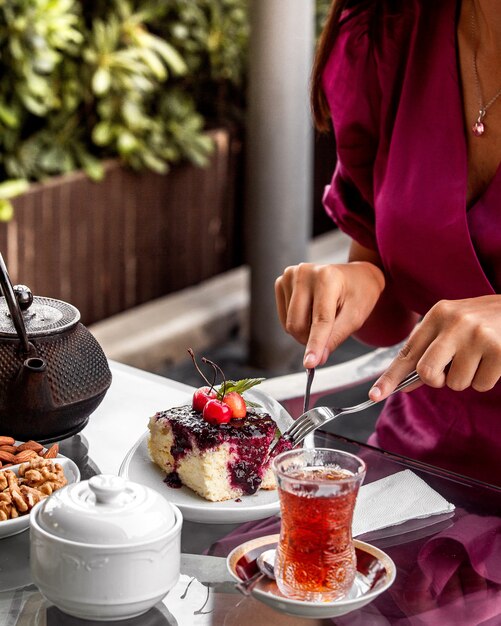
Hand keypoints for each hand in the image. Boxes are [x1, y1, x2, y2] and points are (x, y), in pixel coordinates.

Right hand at [274, 261, 384, 367]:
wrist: (355, 276)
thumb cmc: (359, 294)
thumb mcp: (356, 317)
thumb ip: (336, 337)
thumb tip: (317, 359)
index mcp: (327, 277)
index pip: (319, 319)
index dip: (315, 344)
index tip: (310, 364)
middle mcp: (304, 273)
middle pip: (297, 324)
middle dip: (310, 339)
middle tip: (327, 336)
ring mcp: (290, 276)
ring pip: (289, 324)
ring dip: (304, 331)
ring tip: (321, 317)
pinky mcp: (281, 282)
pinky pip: (284, 318)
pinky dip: (297, 322)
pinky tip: (310, 311)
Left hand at [369, 295, 500, 399]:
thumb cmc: (483, 321)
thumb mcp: (452, 326)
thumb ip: (427, 351)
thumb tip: (405, 383)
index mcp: (438, 314)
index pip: (407, 352)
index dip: (389, 377)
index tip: (375, 395)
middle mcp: (454, 322)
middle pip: (427, 373)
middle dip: (437, 380)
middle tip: (451, 369)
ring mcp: (477, 335)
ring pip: (456, 383)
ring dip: (467, 378)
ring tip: (479, 357)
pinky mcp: (498, 350)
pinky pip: (481, 385)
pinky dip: (486, 379)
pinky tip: (493, 360)